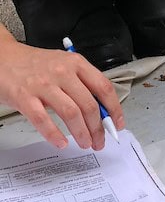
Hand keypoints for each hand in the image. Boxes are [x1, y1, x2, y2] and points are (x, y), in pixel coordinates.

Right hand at [0, 38, 124, 149]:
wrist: (4, 57)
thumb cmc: (36, 64)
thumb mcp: (64, 65)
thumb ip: (81, 82)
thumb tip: (100, 109)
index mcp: (77, 63)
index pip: (103, 87)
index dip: (114, 108)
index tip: (117, 123)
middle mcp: (63, 73)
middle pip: (88, 104)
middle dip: (98, 127)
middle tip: (100, 141)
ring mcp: (43, 85)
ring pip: (70, 113)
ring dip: (81, 133)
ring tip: (86, 144)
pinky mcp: (24, 97)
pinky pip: (42, 120)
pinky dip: (54, 134)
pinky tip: (62, 143)